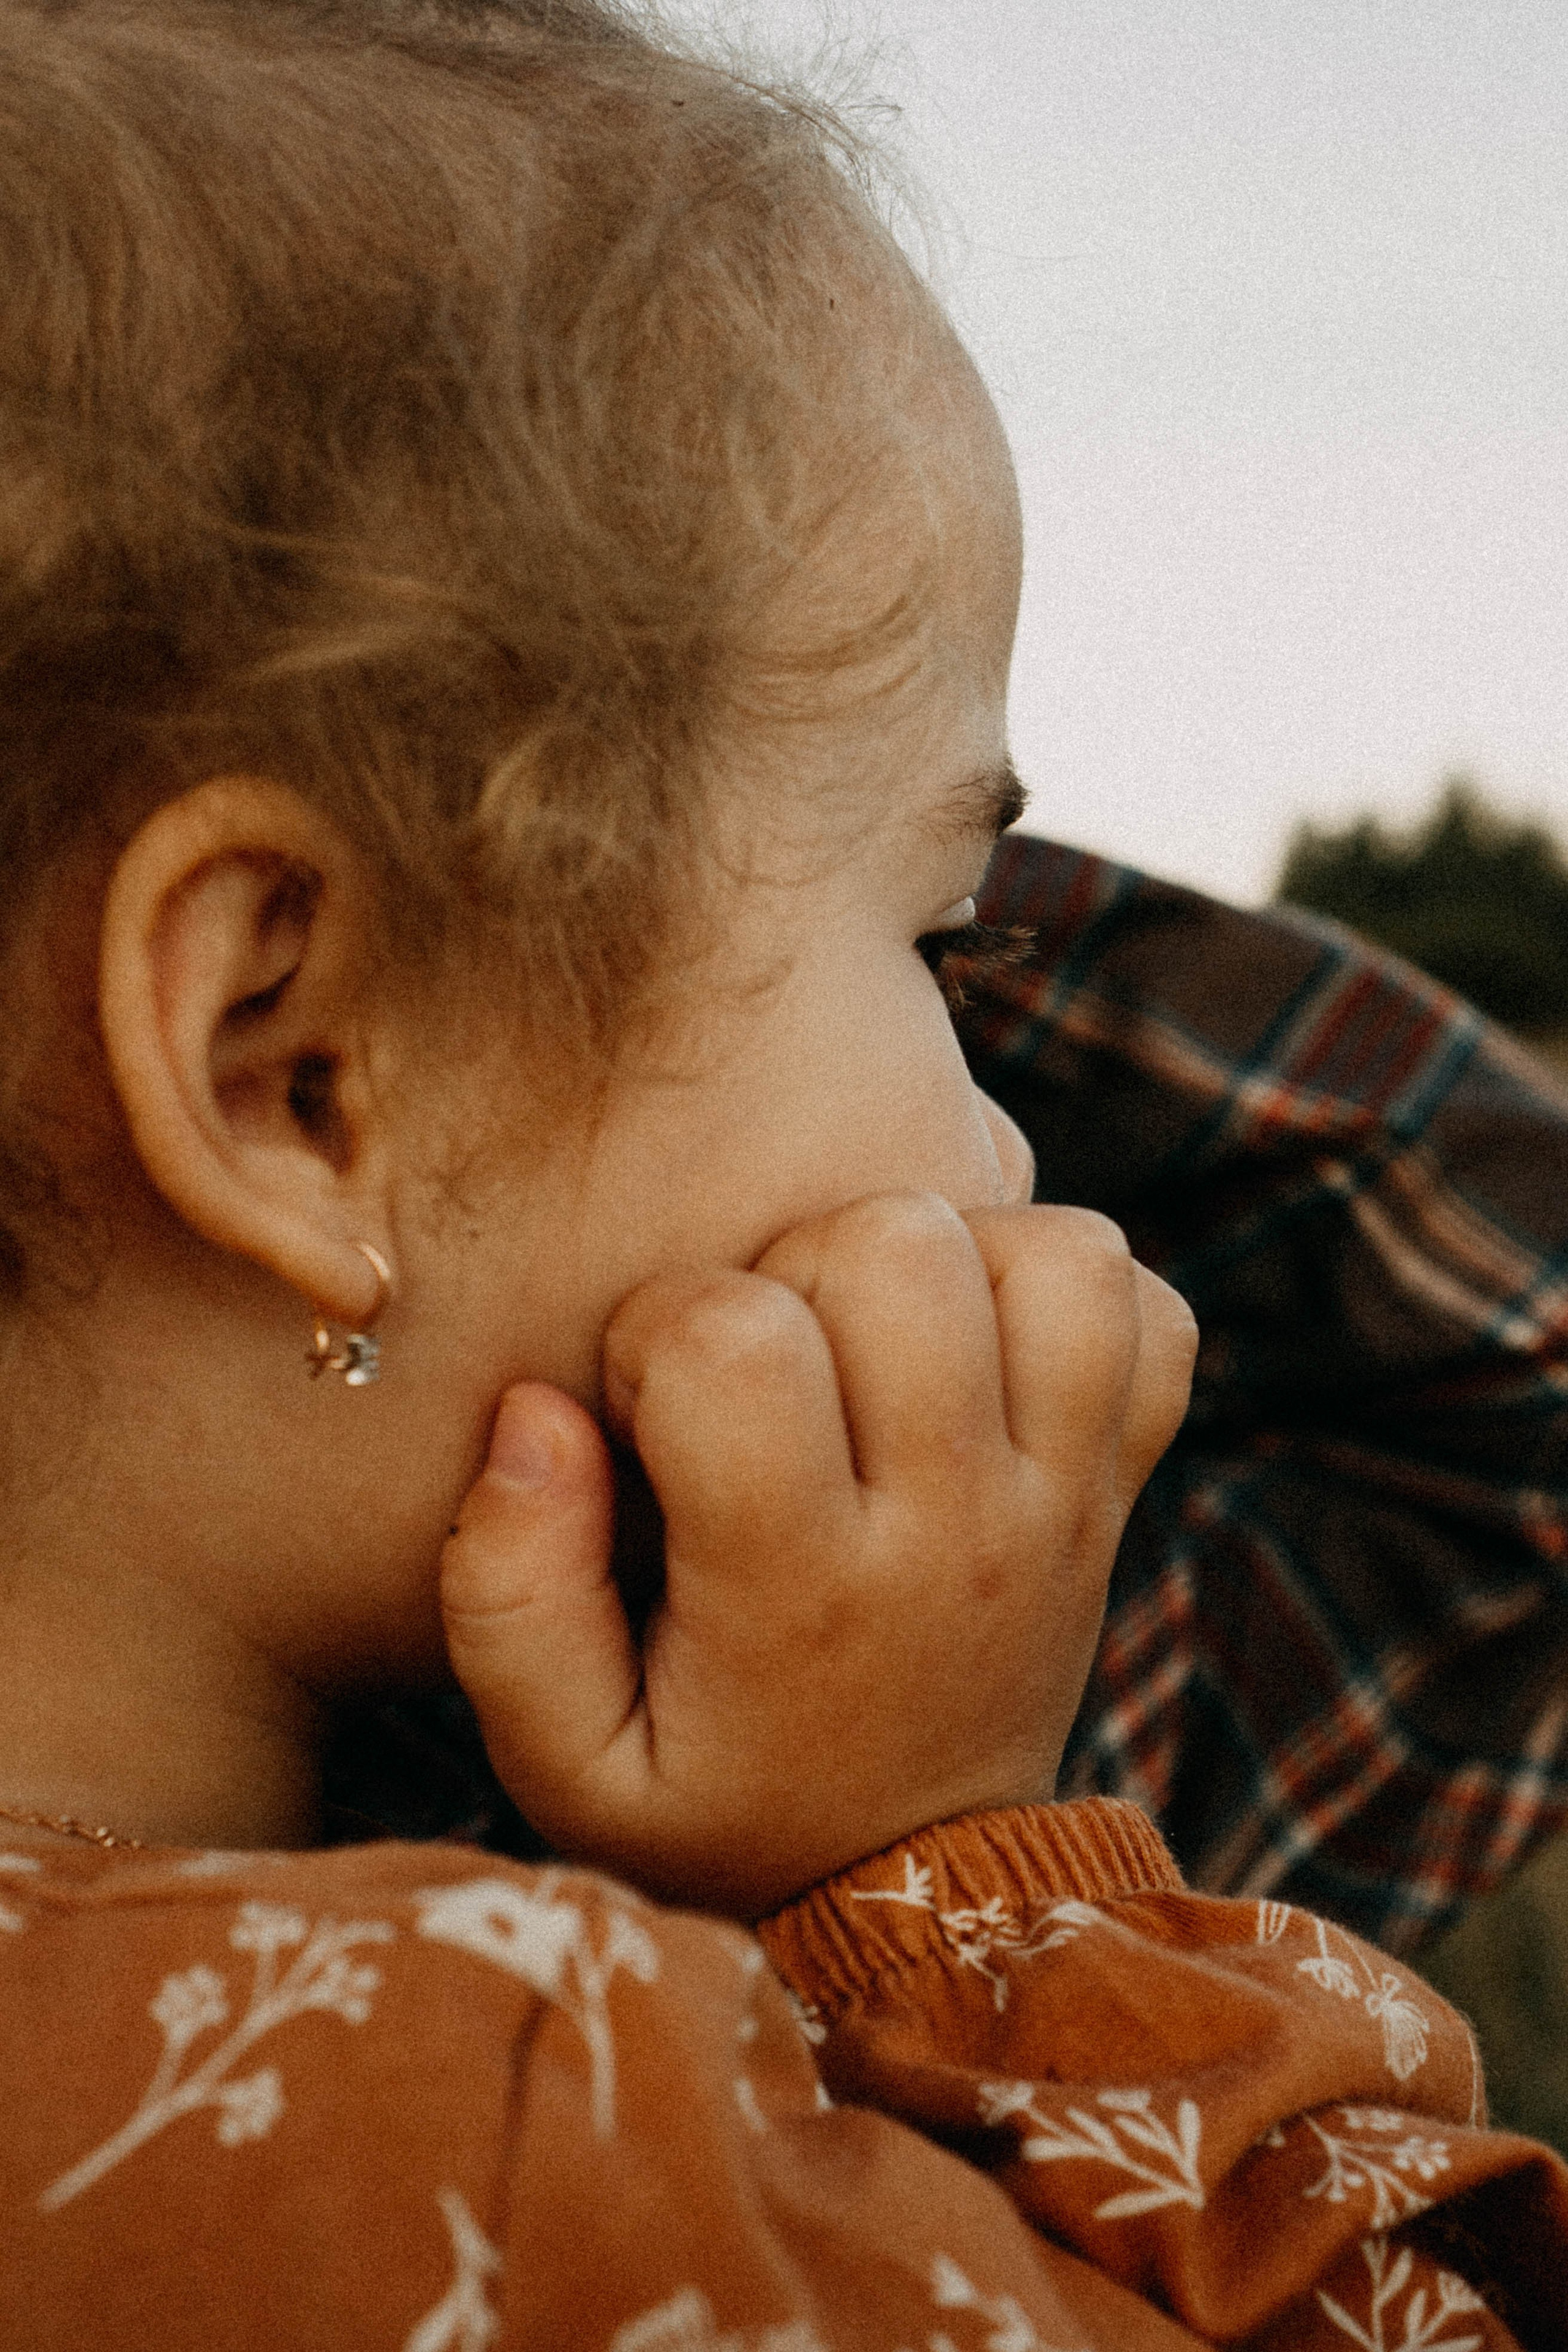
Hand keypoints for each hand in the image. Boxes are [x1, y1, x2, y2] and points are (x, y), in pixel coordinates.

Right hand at [440, 1195, 1195, 1916]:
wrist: (914, 1904)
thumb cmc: (714, 1802)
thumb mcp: (563, 1759)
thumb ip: (506, 1593)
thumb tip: (536, 1413)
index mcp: (800, 1590)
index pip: (733, 1342)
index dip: (657, 1332)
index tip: (649, 1413)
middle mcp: (955, 1528)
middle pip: (898, 1252)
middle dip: (798, 1266)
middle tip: (767, 1370)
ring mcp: (1063, 1501)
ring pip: (1058, 1254)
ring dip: (952, 1260)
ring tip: (878, 1343)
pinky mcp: (1121, 1485)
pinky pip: (1151, 1313)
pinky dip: (1070, 1298)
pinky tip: (983, 1358)